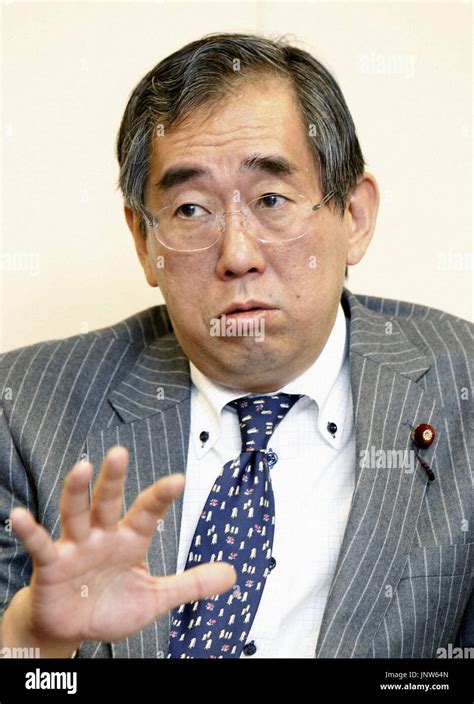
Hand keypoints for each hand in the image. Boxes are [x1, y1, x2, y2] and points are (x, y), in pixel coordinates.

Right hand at [8, 446, 235, 646]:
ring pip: (76, 513)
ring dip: (76, 492)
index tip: (179, 479)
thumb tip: (233, 573)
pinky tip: (19, 516)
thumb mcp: (156, 597)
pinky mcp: (51, 564)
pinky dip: (29, 530)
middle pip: (109, 501)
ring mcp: (75, 547)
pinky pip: (39, 545)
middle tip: (120, 452)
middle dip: (114, 478)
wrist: (74, 627)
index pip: (147, 512)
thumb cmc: (112, 605)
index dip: (161, 497)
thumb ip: (191, 584)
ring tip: (80, 467)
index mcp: (130, 539)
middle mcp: (103, 535)